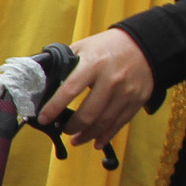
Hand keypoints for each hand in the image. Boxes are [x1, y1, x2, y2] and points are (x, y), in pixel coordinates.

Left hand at [38, 27, 152, 147]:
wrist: (144, 44)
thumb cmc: (107, 47)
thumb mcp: (83, 48)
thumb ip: (65, 65)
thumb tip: (42, 82)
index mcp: (93, 63)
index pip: (69, 90)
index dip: (54, 108)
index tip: (44, 119)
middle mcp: (111, 79)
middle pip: (88, 113)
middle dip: (71, 127)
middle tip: (63, 130)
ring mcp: (126, 91)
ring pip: (103, 122)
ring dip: (86, 135)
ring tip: (76, 139)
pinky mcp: (137, 100)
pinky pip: (119, 123)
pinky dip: (106, 136)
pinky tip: (96, 141)